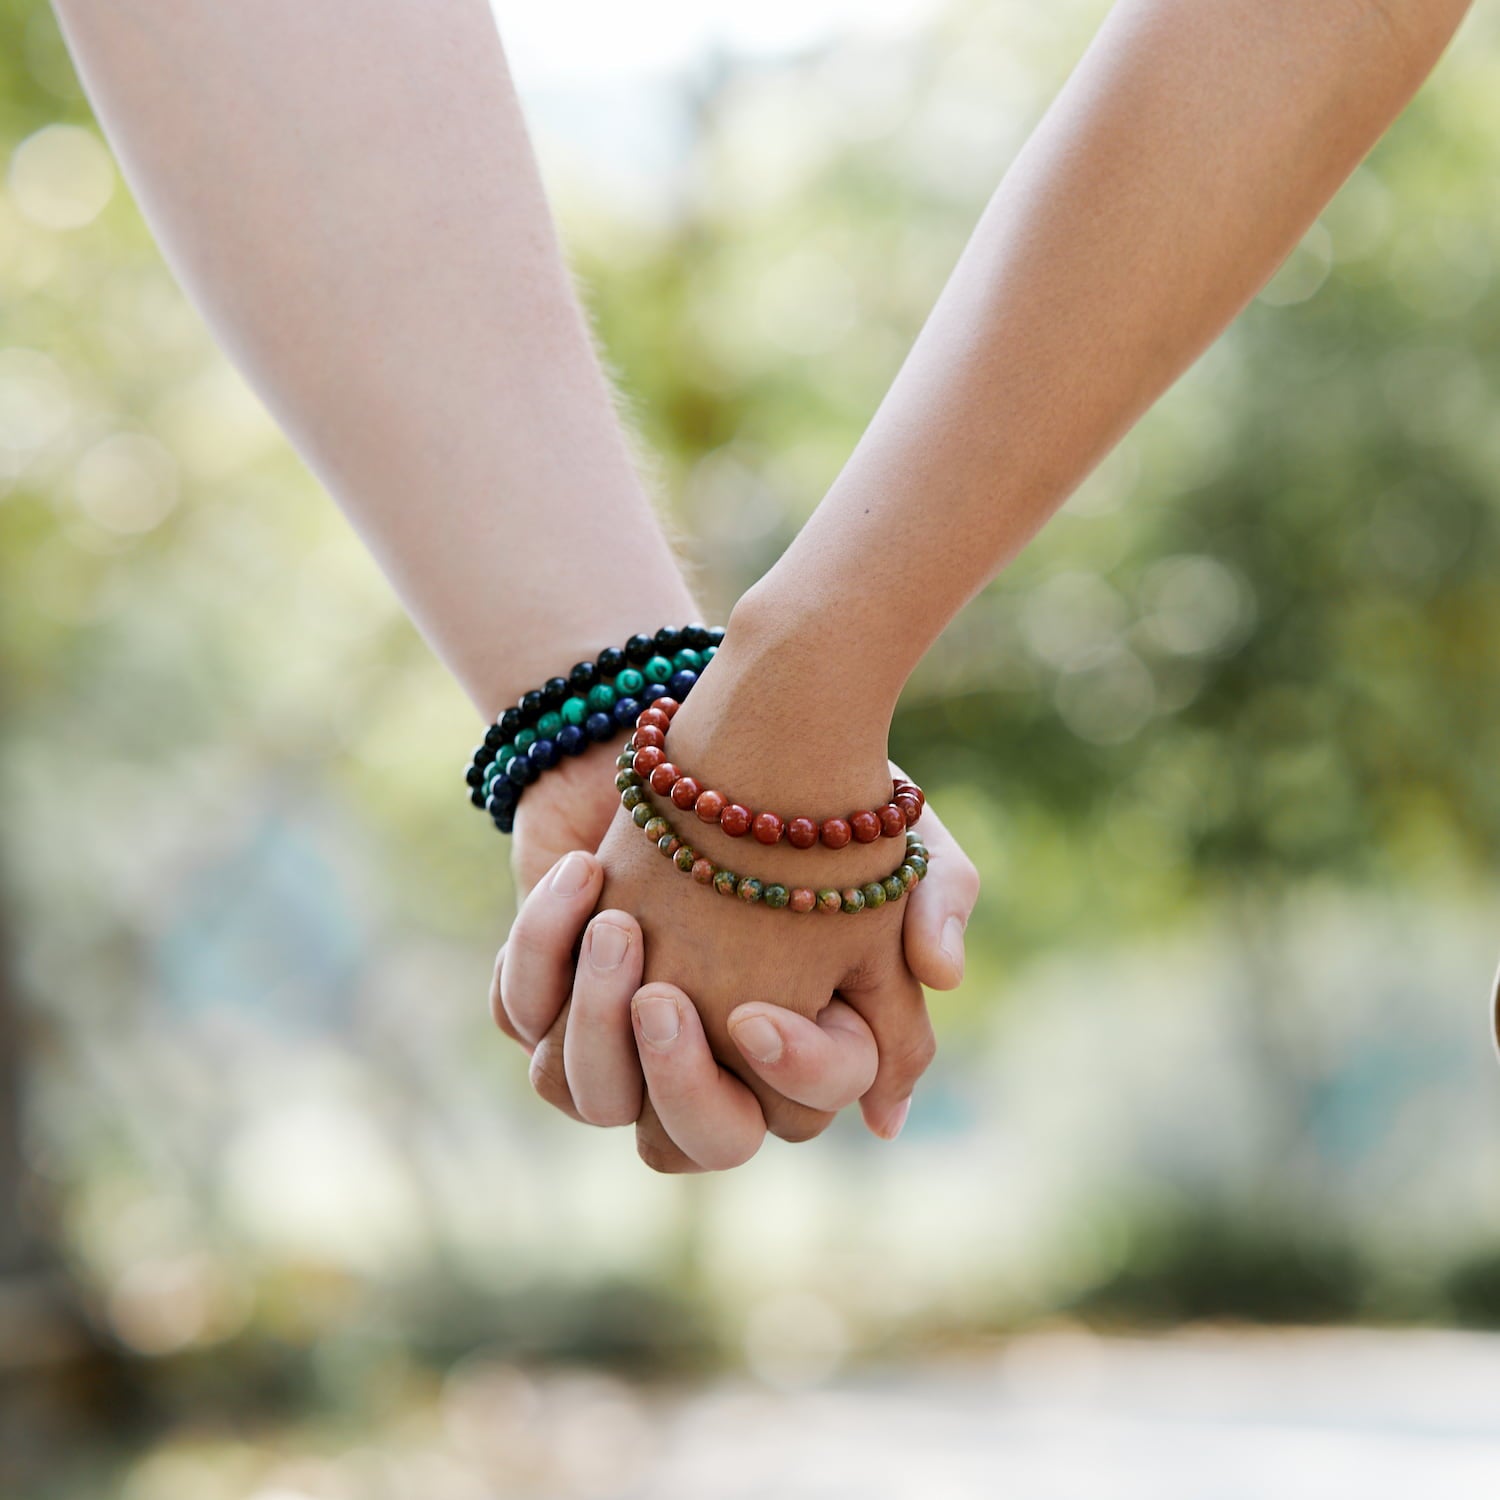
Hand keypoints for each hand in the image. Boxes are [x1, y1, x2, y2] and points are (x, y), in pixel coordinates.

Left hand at [493, 787, 978, 1170]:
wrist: (700, 725)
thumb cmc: (811, 795)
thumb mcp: (897, 841)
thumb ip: (933, 922)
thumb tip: (890, 1107)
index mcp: (795, 1044)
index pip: (798, 1112)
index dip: (787, 1075)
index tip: (757, 1013)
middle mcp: (707, 1057)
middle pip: (694, 1144)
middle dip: (676, 1081)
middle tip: (662, 997)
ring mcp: (620, 1029)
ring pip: (587, 1093)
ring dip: (592, 1015)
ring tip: (615, 919)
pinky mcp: (548, 982)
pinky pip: (524, 1013)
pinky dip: (539, 949)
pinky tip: (582, 873)